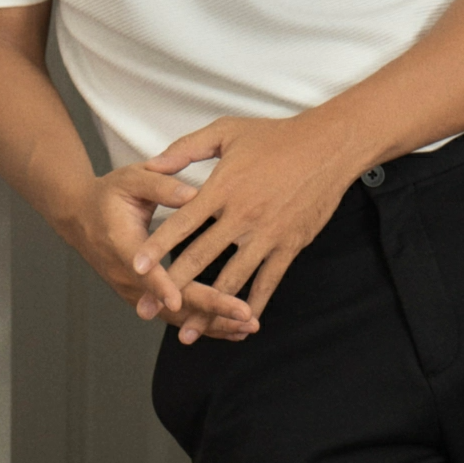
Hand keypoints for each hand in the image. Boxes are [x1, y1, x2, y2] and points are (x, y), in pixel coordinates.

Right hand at [70, 164, 259, 340]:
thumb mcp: (132, 179)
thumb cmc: (110, 193)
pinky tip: (233, 329)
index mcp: (122, 244)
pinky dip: (204, 324)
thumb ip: (162, 185)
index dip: (164, 287)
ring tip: (249, 326)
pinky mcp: (144, 297)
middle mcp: (127, 276)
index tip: (184, 301)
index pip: (145, 271)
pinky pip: (175, 316)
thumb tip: (194, 194)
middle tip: (246, 315)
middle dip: (209, 311)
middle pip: (169, 303)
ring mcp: (134, 292)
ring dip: (212, 324)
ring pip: (175, 317)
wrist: (81, 216)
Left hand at [130, 114, 361, 338]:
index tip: (136, 266)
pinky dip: (252, 303)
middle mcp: (241, 216)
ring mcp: (266, 234)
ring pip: (231, 278)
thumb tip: (153, 164)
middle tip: (148, 308)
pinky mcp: (289, 245)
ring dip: (208, 306)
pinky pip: (268, 281)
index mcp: (222, 188)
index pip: (181, 223)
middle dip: (171, 286)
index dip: (157, 247)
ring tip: (187, 331)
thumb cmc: (276, 136)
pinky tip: (238, 320)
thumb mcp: (226, 131)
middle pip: (199, 258)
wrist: (327, 147)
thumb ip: (186, 148)